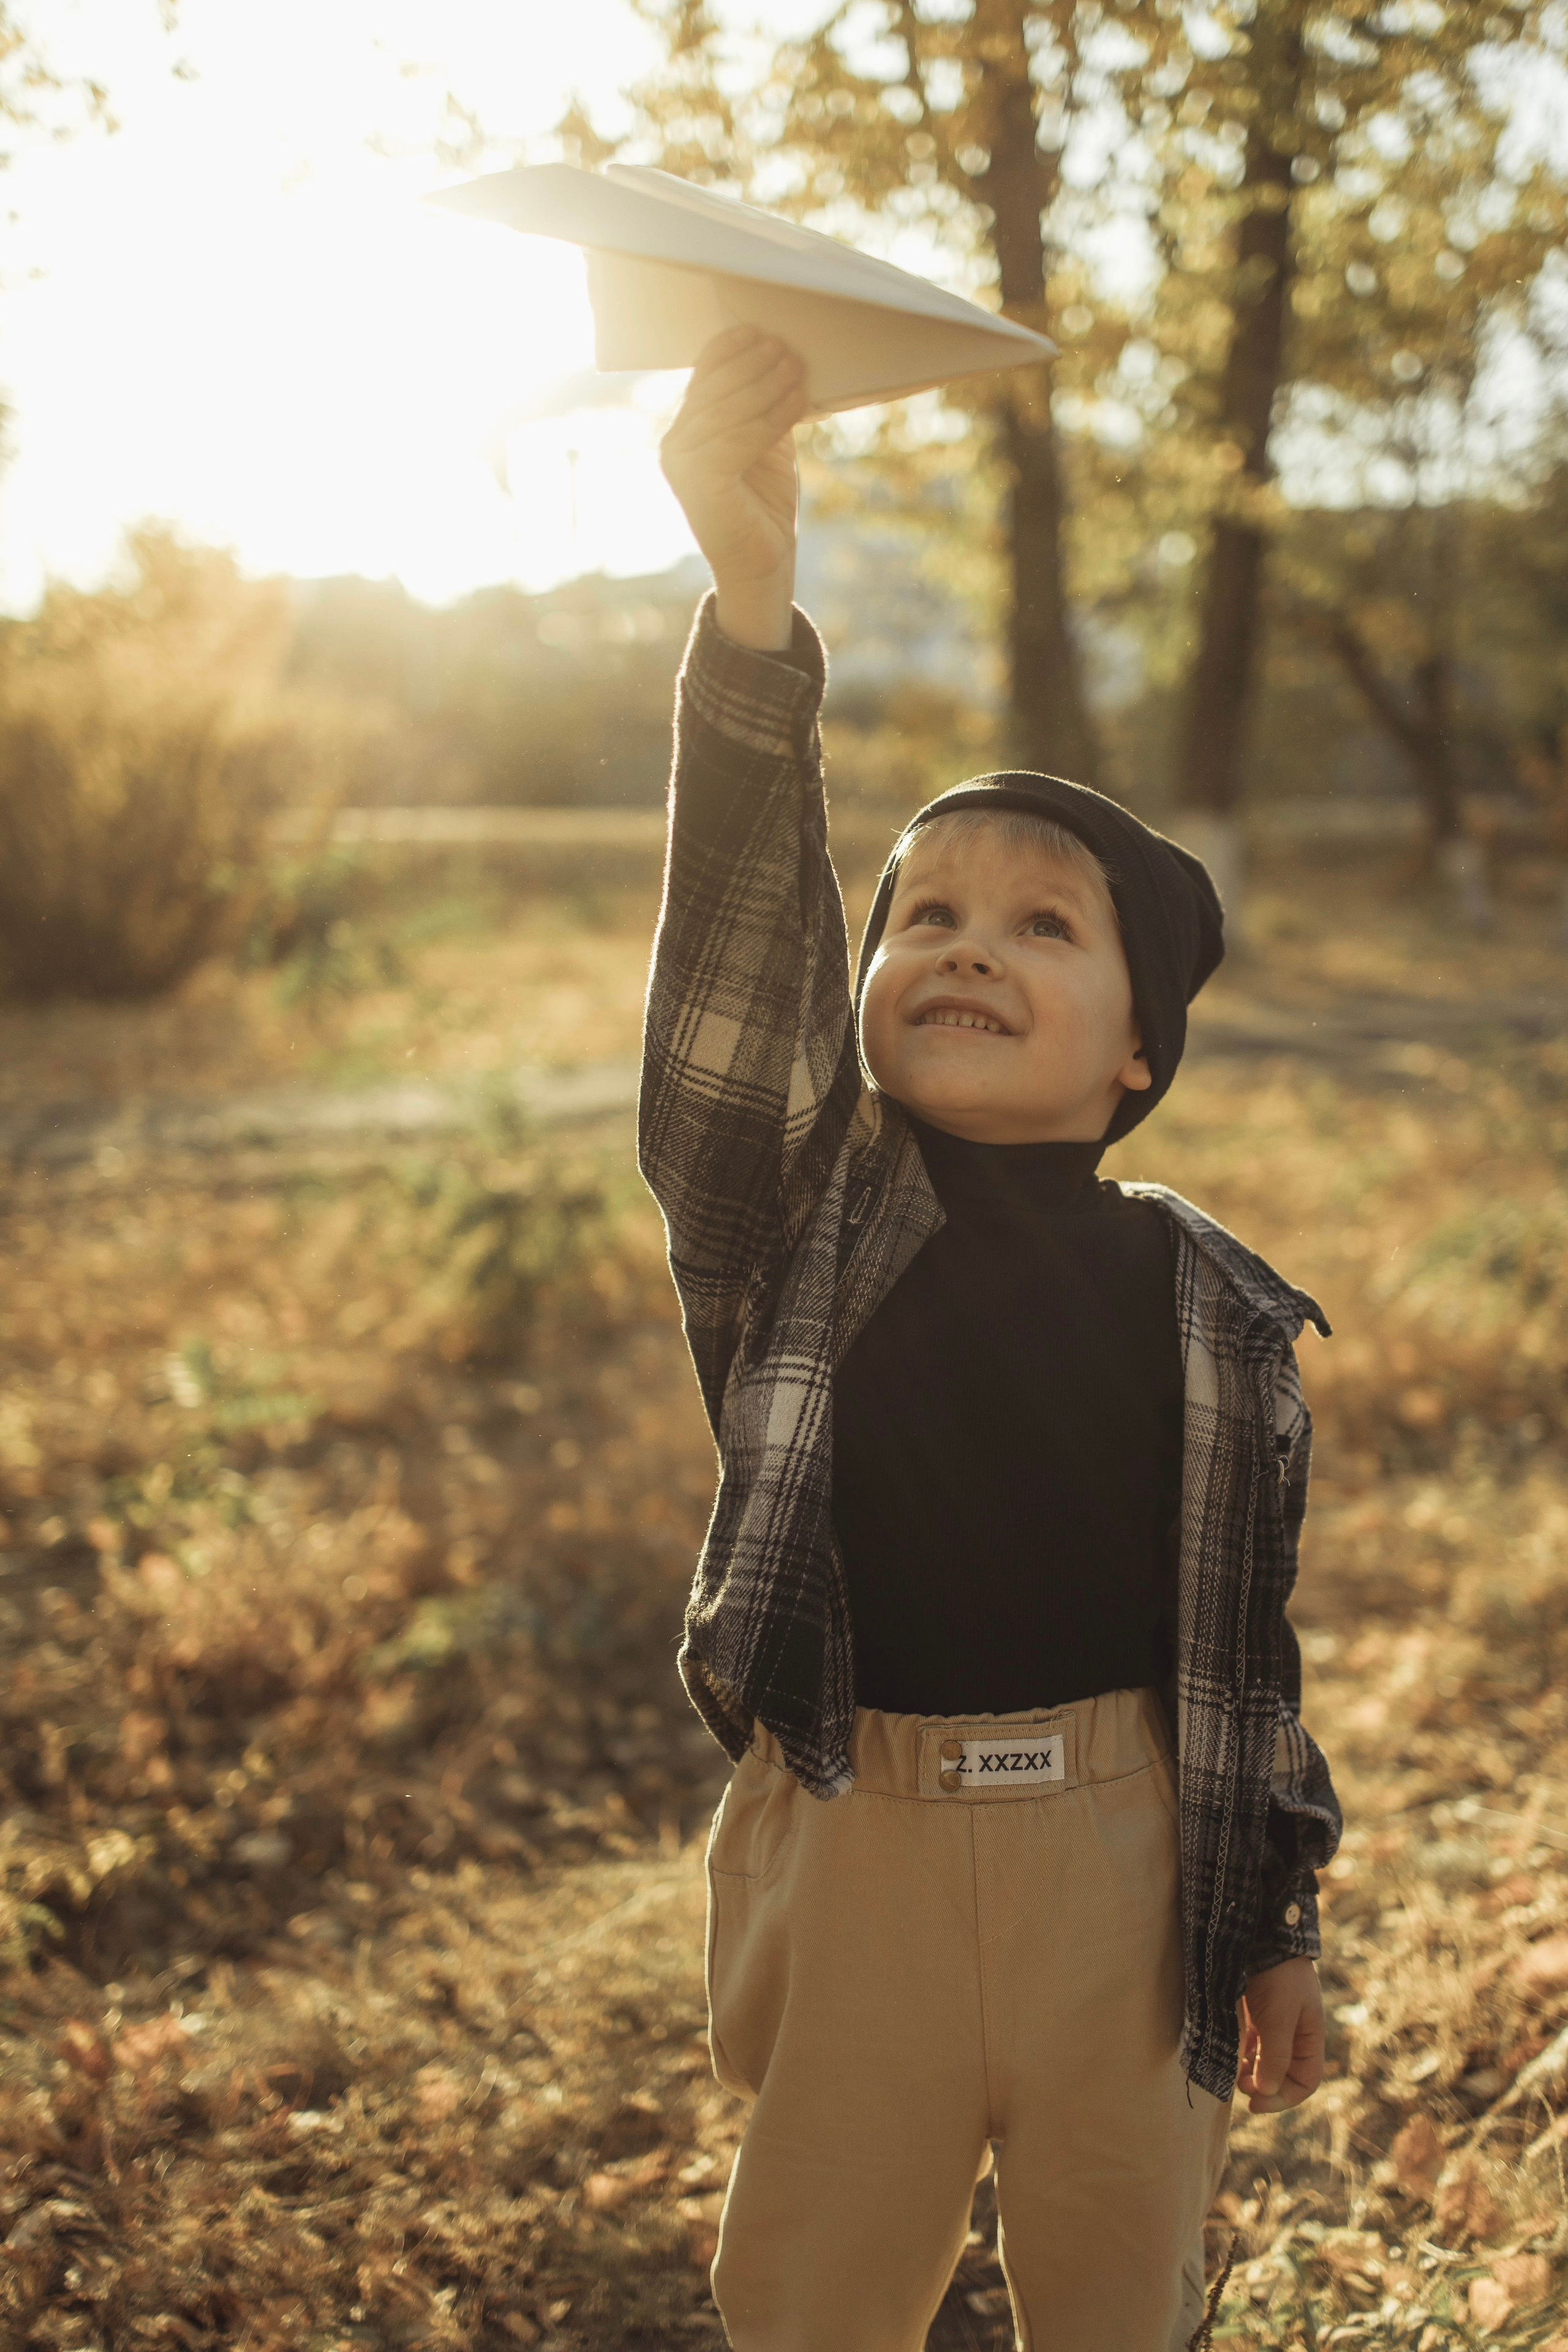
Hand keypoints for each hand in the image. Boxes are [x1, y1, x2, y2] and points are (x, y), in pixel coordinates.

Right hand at [659, 325, 809, 650]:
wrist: (763, 564)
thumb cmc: (764, 504)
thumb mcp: (763, 441)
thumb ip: (759, 405)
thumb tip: (778, 353)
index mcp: (684, 432)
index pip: (702, 377)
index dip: (728, 350)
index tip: (758, 330)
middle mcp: (674, 445)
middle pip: (714, 389)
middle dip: (752, 364)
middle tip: (785, 347)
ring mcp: (682, 465)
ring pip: (727, 411)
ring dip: (765, 385)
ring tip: (795, 367)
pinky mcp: (698, 483)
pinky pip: (738, 439)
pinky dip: (771, 417)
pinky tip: (797, 401)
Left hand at [1235, 1956, 1324, 2112]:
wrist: (1263, 1936)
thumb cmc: (1278, 1978)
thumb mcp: (1279, 2019)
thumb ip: (1276, 2056)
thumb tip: (1266, 2090)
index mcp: (1309, 2037)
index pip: (1305, 2082)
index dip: (1283, 2098)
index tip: (1255, 2103)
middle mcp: (1294, 2033)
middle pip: (1283, 2074)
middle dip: (1263, 2086)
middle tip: (1240, 2086)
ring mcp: (1274, 2022)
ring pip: (1264, 2060)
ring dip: (1251, 2072)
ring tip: (1234, 2074)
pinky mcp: (1256, 2012)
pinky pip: (1251, 2043)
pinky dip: (1242, 2053)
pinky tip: (1231, 2055)